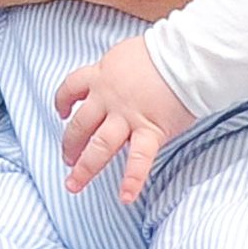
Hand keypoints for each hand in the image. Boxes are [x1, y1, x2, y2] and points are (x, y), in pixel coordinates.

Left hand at [52, 35, 193, 201]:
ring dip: (85, 167)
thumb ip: (118, 70)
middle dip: (70, 144)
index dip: (62, 100)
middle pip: (80, 125)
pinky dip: (132, 180)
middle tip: (67, 159)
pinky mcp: (150, 130)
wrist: (186, 56)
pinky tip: (125, 198)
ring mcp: (128, 116)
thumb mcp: (127, 54)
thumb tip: (120, 77)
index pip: (71, 87)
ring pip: (100, 146)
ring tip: (74, 184)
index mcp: (101, 75)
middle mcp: (108, 98)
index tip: (61, 111)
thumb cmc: (164, 50)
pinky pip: (138, 160)